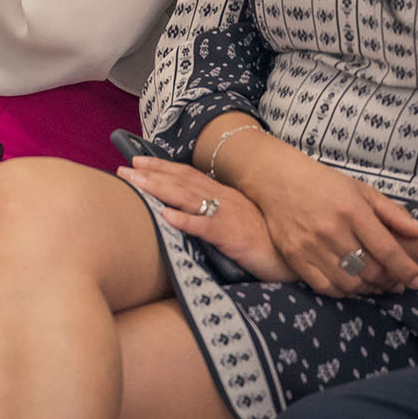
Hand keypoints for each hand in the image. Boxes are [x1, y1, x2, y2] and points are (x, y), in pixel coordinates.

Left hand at [120, 157, 296, 282]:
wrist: (293, 258)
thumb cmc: (264, 242)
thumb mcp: (235, 220)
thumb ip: (212, 212)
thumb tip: (184, 209)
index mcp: (223, 195)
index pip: (186, 175)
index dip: (161, 166)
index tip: (137, 160)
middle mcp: (223, 200)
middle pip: (181, 181)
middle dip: (151, 174)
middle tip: (124, 168)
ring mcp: (228, 216)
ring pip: (188, 198)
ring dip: (159, 189)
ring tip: (136, 183)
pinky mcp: (233, 237)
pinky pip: (206, 227)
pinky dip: (185, 220)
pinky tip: (165, 216)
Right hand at [229, 138, 417, 295]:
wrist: (276, 179)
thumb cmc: (323, 183)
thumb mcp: (361, 190)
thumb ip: (393, 212)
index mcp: (352, 210)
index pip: (387, 250)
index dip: (407, 270)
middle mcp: (331, 230)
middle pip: (370, 271)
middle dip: (389, 281)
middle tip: (396, 280)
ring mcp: (310, 245)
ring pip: (350, 283)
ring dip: (368, 288)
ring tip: (375, 283)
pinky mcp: (294, 256)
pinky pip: (325, 287)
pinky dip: (343, 291)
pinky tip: (350, 283)